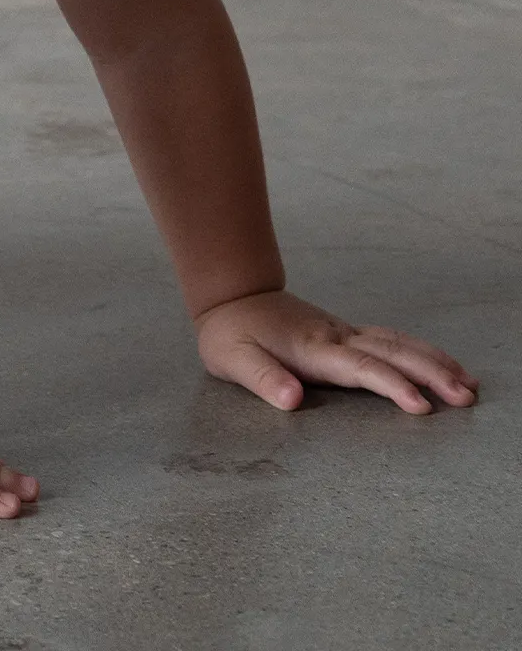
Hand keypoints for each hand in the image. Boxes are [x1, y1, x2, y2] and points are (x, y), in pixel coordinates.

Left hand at [195, 289, 478, 413]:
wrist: (232, 294)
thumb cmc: (230, 332)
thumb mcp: (232, 358)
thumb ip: (262, 378)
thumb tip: (292, 400)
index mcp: (311, 349)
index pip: (359, 367)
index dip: (391, 385)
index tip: (421, 406)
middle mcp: (334, 338)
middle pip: (390, 353)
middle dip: (430, 373)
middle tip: (466, 397)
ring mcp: (343, 333)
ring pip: (396, 343)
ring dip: (433, 362)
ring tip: (468, 385)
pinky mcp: (346, 334)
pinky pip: (391, 341)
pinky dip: (422, 352)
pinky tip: (443, 365)